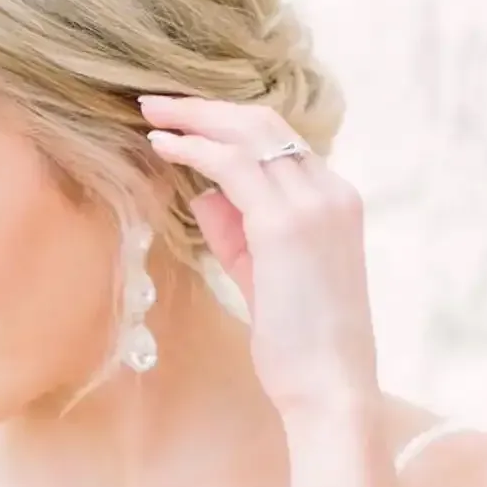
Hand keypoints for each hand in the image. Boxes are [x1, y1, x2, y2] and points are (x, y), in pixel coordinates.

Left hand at [140, 94, 380, 420]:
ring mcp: (312, 204)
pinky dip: (195, 149)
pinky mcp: (284, 225)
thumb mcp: (264, 278)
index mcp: (335, 201)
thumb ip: (238, 234)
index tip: (186, 121)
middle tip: (157, 101)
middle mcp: (330, 192)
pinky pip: (233, 167)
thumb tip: (203, 195)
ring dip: (195, 117)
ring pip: (249, 133)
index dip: (228, 124)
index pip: (279, 142)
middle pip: (264, 122)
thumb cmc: (300, 345)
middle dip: (207, 107)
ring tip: (152, 112)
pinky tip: (162, 146)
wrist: (330, 384)